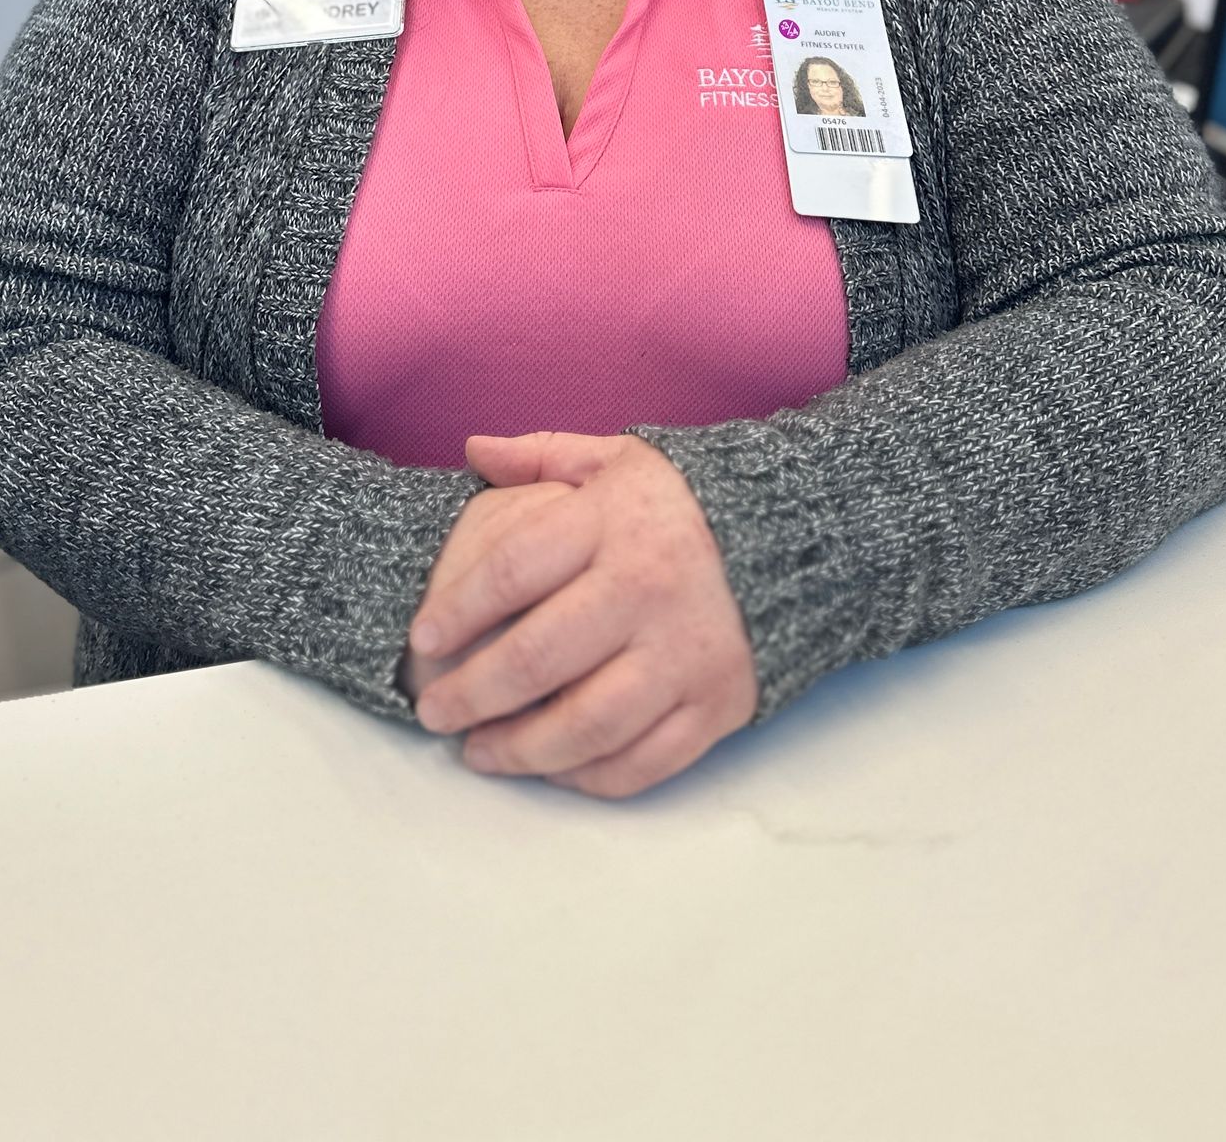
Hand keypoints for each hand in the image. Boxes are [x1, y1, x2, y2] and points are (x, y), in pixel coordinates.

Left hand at [407, 431, 757, 799]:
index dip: (458, 609)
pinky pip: (642, 762)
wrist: (802, 534)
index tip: (422, 636)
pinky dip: (588, 776)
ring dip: (520, 750)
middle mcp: (647, 590)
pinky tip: (552, 769)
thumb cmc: (686, 500)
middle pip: (536, 660)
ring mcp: (685, 654)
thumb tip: (472, 449)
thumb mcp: (617, 458)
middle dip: (471, 694)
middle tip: (434, 712)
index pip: (513, 571)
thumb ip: (541, 455)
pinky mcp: (717, 704)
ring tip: (478, 753)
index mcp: (612, 524)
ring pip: (585, 726)